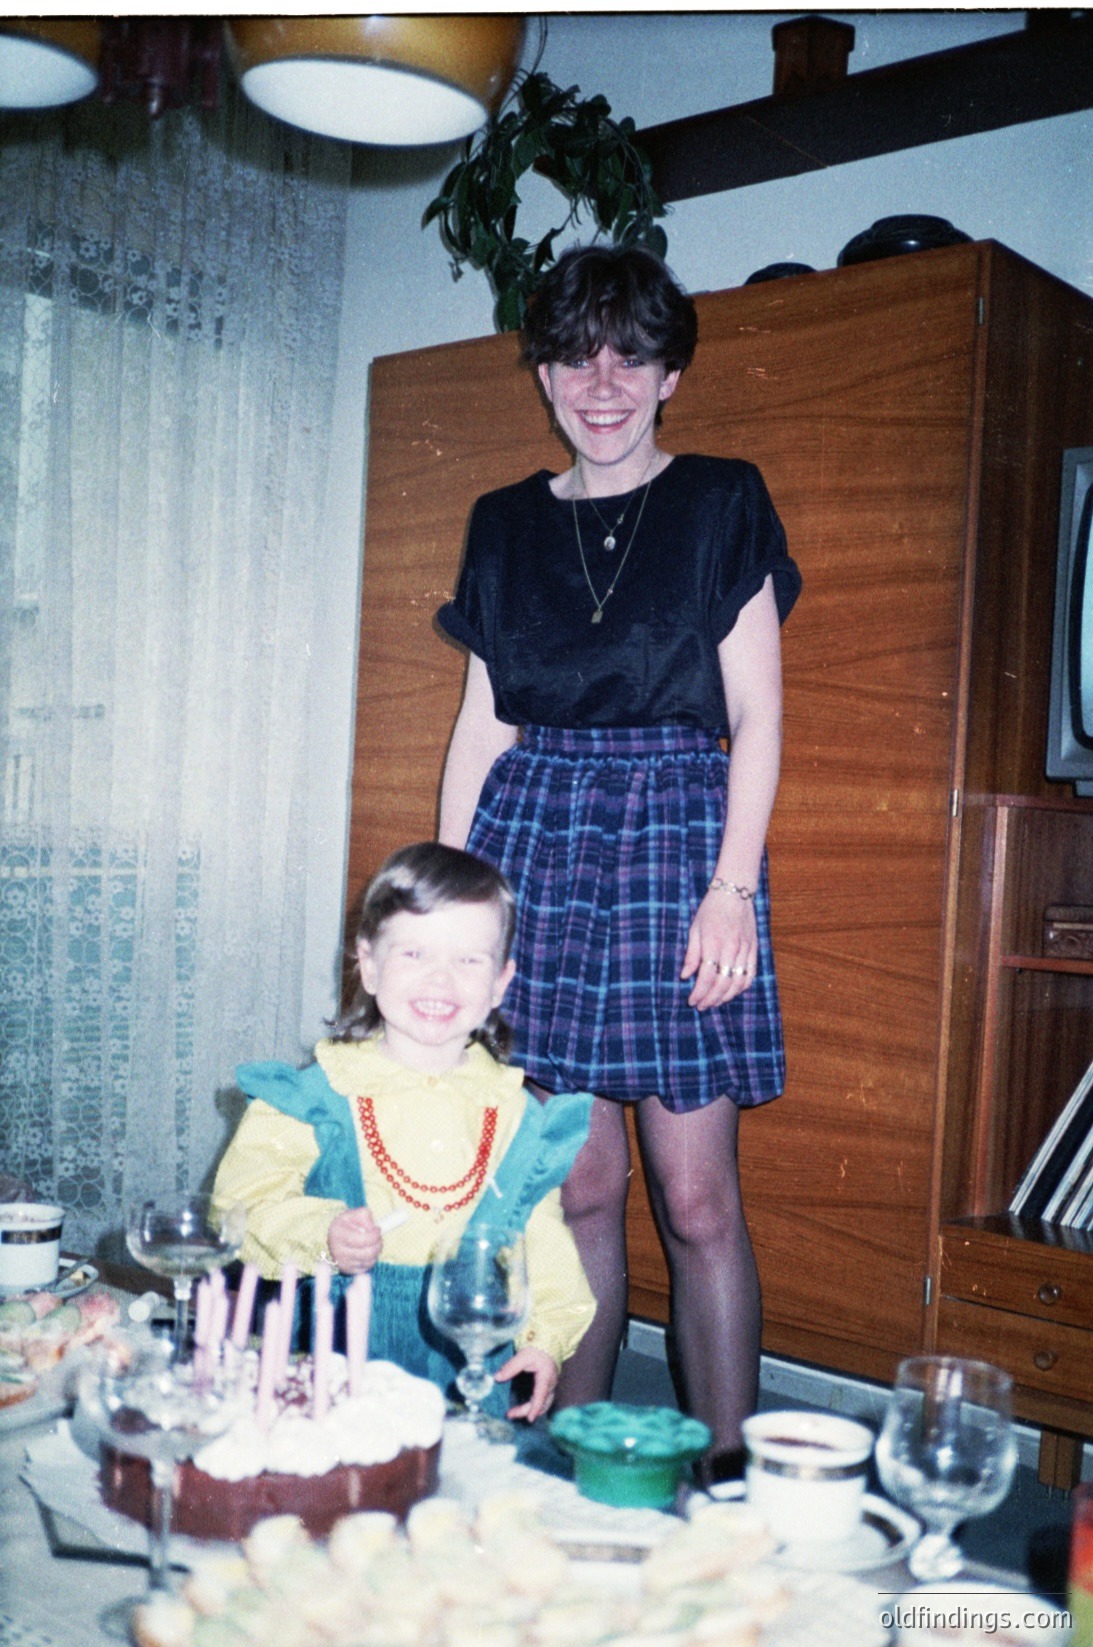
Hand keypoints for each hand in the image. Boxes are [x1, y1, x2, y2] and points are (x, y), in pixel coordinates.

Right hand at [327, 1207, 381, 1273]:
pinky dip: (371, 1259)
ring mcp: (342, 1263)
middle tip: (379, 1237)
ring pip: (369, 1261)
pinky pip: (366, 1267)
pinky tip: (368, 1251)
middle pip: (368, 1253)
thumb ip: (364, 1215)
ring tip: (374, 1243)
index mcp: (338, 1234)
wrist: (333, 1238)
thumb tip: (372, 1228)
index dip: (375, 1235)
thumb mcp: (352, 1214)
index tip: (378, 1229)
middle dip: (378, 1244)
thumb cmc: (346, 1224)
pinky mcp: (347, 1271)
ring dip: (376, 1251)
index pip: (363, 1239)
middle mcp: (338, 1251)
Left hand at [495, 1346, 558, 1421]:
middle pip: (542, 1404)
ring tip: (512, 1413)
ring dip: (529, 1411)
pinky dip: (532, 1407)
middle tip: (510, 1414)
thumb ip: (511, 1367)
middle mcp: (551, 1385)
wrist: (548, 1345)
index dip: (535, 1408)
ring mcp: (550, 1388)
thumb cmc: (537, 1350)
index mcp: (546, 1377)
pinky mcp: (547, 1388)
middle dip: (526, 1411)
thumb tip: (497, 1378)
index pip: (541, 1395)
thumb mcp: (523, 1355)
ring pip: (543, 1405)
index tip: (530, 1419)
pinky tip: (521, 1409)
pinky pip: (542, 1402)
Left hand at [680, 890, 757, 1009]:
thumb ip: (691, 955)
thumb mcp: (695, 929)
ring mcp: (745, 950)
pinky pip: (751, 975)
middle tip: (702, 1006)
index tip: (692, 1001)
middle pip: (723, 984)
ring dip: (726, 997)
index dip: (699, 993)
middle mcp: (731, 948)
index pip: (706, 976)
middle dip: (711, 999)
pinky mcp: (754, 949)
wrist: (735, 893)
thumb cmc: (710, 910)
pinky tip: (732, 992)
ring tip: (715, 1002)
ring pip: (738, 983)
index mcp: (713, 943)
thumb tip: (685, 976)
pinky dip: (742, 987)